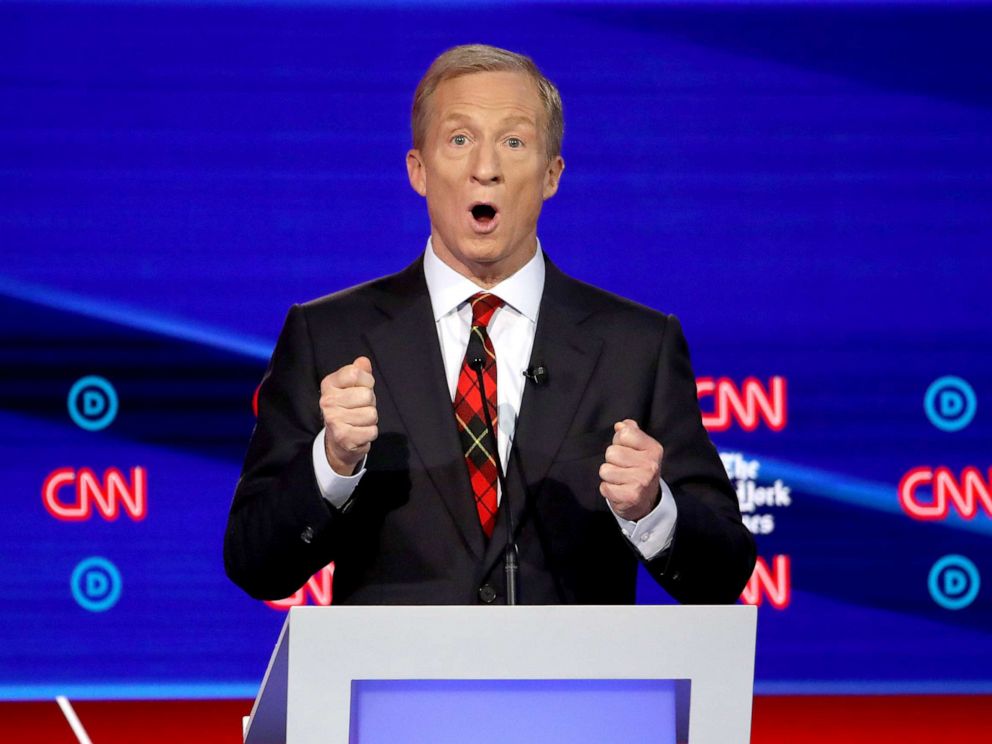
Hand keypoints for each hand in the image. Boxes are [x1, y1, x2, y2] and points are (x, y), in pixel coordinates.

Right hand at [319, 356, 377, 475]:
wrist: (338, 440)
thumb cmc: (349, 408)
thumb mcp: (353, 386)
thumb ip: (360, 372)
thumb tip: (363, 361)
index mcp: (329, 384)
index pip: (355, 373)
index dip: (366, 381)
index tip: (361, 388)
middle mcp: (327, 401)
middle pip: (367, 395)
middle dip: (370, 403)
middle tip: (360, 408)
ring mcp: (333, 419)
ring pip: (371, 414)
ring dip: (370, 419)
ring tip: (359, 421)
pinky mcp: (343, 437)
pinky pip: (372, 431)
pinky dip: (370, 433)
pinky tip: (359, 432)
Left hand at [599, 419, 663, 520]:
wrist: (647, 501)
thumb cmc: (639, 469)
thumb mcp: (640, 448)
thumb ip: (630, 432)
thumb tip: (620, 425)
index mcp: (653, 448)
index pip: (624, 433)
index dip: (619, 441)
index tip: (626, 450)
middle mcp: (650, 465)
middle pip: (611, 452)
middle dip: (612, 460)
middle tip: (623, 468)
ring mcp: (641, 482)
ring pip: (605, 470)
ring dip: (609, 476)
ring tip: (620, 479)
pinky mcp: (630, 497)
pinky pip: (604, 487)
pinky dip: (608, 489)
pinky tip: (619, 490)